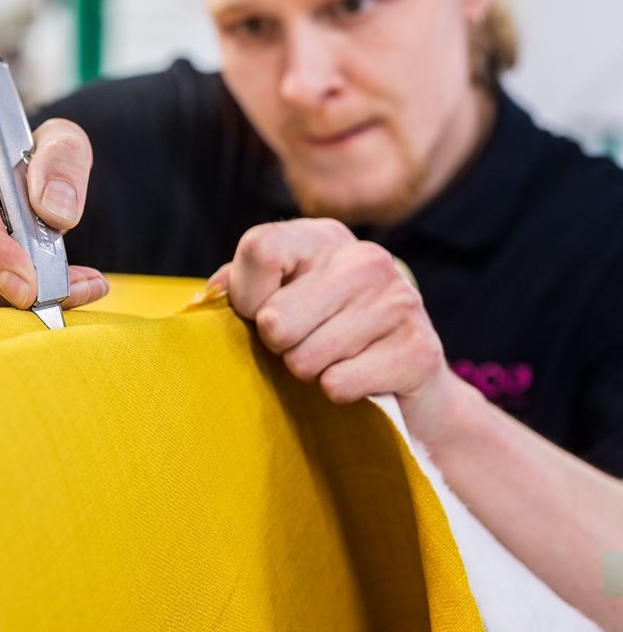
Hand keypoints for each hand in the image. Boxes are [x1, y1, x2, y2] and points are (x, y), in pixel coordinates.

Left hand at [210, 218, 467, 445]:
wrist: (406, 382)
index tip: (257, 316)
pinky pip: (337, 384)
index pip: (259, 250)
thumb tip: (212, 294)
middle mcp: (365, 258)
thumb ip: (240, 287)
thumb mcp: (281, 299)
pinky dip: (338, 394)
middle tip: (303, 345)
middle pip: (274, 319)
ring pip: (303, 359)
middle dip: (277, 347)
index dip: (245, 296)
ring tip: (334, 360)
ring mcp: (398, 300)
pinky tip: (361, 378)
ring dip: (308, 372)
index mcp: (323, 237)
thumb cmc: (325, 334)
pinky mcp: (419, 349)